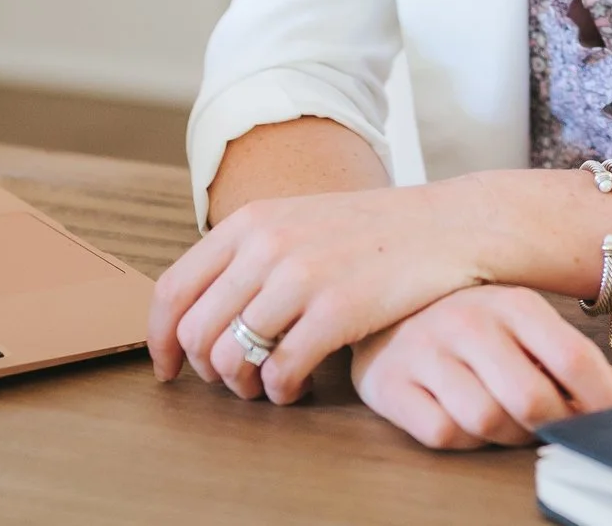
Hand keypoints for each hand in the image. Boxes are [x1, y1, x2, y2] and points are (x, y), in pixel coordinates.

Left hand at [149, 181, 492, 402]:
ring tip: (266, 387)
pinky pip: (281, 370)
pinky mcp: (338, 310)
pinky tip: (296, 389)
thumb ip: (253, 253)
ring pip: (232, 357)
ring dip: (243, 386)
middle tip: (232, 383)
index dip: (160, 339)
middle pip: (197, 331)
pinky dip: (280, 391)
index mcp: (252, 220)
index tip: (169, 368)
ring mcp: (302, 276)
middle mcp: (268, 244)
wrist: (451, 225)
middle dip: (206, 371)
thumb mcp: (302, 220)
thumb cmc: (376, 232)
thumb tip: (203, 306)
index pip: (173, 289)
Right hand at [351, 286, 611, 448]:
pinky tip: (466, 422)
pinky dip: (464, 440)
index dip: (602, 398)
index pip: (572, 356)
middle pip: (531, 398)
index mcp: (511, 301)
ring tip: (510, 423)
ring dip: (507, 435)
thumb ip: (567, 357)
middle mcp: (467, 320)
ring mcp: (424, 350)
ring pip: (486, 421)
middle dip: (553, 424)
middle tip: (557, 428)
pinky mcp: (388, 382)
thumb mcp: (520, 321)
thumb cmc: (467, 319)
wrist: (381, 302)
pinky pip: (443, 433)